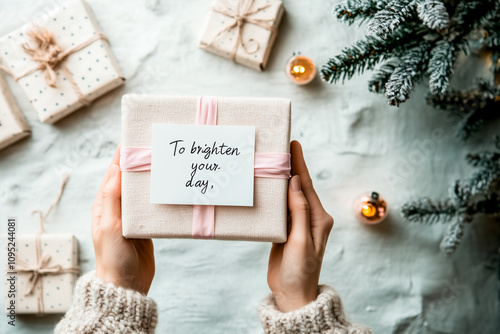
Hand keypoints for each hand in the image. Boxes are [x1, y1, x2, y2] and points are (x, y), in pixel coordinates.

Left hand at [91, 145, 154, 294]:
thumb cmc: (113, 257)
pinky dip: (159, 194)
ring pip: (143, 190)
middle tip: (157, 147)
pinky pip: (152, 205)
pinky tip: (170, 187)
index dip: (123, 156)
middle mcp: (118, 207)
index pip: (114, 173)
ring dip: (152, 177)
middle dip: (141, 163)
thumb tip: (117, 168)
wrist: (127, 284)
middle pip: (130, 178)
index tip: (136, 139)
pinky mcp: (146, 225)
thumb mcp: (110, 225)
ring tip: (167, 163)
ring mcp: (133, 216)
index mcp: (105, 204)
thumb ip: (112, 198)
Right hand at [267, 140, 333, 311]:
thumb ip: (299, 211)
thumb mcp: (300, 241)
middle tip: (281, 145)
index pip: (307, 186)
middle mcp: (309, 218)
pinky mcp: (286, 229)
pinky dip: (274, 195)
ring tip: (272, 160)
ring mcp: (297, 223)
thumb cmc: (299, 271)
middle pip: (299, 186)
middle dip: (291, 166)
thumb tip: (296, 182)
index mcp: (318, 218)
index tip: (294, 144)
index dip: (300, 164)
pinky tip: (267, 186)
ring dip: (281, 179)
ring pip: (288, 195)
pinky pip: (280, 207)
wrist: (292, 294)